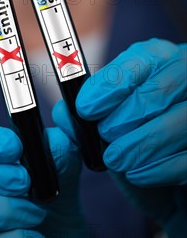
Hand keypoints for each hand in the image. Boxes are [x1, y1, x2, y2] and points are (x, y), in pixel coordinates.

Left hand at [56, 39, 186, 237]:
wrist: (170, 178)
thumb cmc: (137, 140)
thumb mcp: (108, 124)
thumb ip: (84, 117)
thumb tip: (62, 113)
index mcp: (163, 59)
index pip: (143, 59)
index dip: (111, 83)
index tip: (85, 107)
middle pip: (162, 89)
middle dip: (126, 116)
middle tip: (103, 136)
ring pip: (181, 121)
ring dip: (142, 144)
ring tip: (115, 159)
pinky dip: (160, 167)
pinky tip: (138, 174)